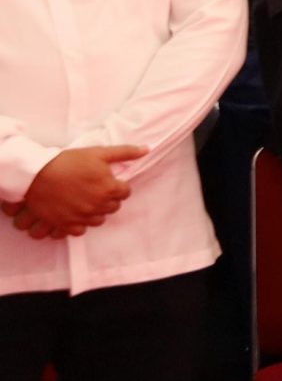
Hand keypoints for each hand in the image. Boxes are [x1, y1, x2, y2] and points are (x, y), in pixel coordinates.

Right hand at [9, 146, 139, 237]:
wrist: (36, 174)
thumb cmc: (68, 162)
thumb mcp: (98, 153)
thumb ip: (124, 152)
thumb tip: (146, 149)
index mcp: (109, 188)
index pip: (125, 192)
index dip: (119, 187)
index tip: (109, 182)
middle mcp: (98, 205)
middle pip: (113, 207)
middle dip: (108, 199)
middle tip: (96, 190)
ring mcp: (82, 216)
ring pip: (98, 220)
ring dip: (95, 212)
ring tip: (85, 201)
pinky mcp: (65, 224)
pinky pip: (79, 231)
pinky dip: (78, 224)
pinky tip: (74, 213)